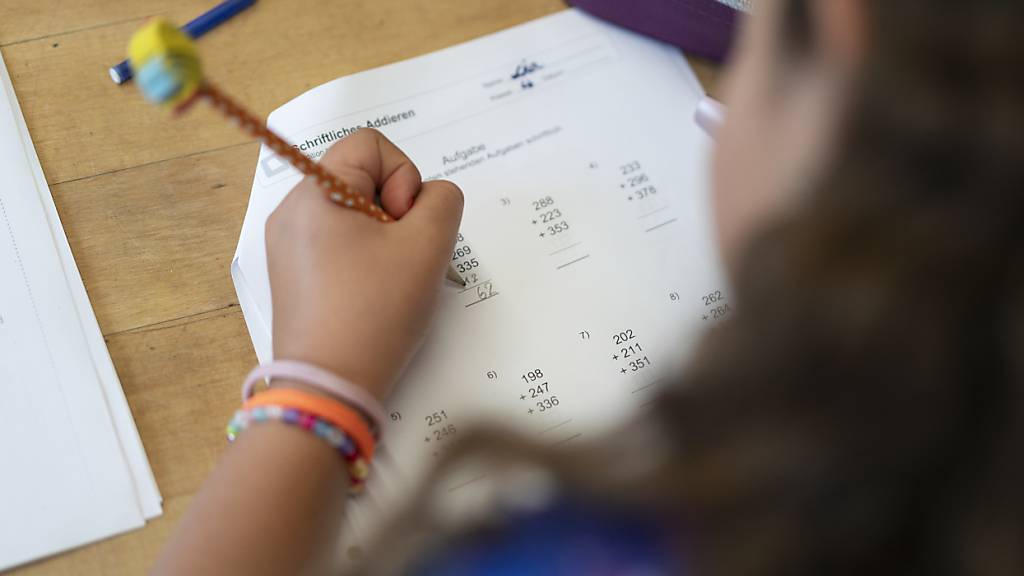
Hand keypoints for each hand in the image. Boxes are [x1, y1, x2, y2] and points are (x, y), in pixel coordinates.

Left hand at [265, 129, 463, 400]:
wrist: (329, 387)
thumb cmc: (375, 312)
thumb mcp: (428, 246)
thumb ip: (444, 200)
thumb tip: (429, 199)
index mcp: (314, 192)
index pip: (372, 143)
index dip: (404, 176)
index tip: (404, 225)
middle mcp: (291, 212)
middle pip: (363, 179)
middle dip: (398, 211)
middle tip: (404, 257)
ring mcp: (288, 248)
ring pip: (356, 216)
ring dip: (387, 239)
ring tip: (392, 281)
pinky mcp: (294, 279)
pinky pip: (340, 247)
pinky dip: (367, 262)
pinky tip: (375, 297)